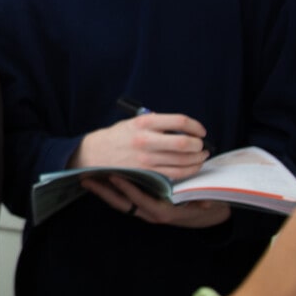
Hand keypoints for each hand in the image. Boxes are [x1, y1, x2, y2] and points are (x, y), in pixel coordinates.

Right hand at [71, 113, 209, 178]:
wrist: (94, 154)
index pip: (179, 121)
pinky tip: (191, 167)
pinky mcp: (146, 173)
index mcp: (144, 123)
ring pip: (183, 161)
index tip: (200, 131)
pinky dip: (188, 171)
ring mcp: (146, 159)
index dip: (195, 126)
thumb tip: (181, 127)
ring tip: (201, 156)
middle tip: (202, 145)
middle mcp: (146, 140)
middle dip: (199, 145)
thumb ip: (155, 123)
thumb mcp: (133, 122)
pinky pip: (174, 174)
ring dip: (197, 159)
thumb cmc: (116, 137)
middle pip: (184, 142)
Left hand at [82, 172, 231, 227]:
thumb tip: (204, 204)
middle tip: (88, 178)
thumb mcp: (206, 203)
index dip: (128, 189)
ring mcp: (144, 211)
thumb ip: (203, 202)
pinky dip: (111, 191)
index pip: (142, 201)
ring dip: (104, 191)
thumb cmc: (205, 205)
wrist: (206, 215)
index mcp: (164, 212)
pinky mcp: (141, 206)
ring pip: (120, 203)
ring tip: (88, 178)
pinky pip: (123, 200)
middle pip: (123, 204)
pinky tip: (101, 179)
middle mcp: (151, 213)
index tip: (115, 176)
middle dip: (104, 192)